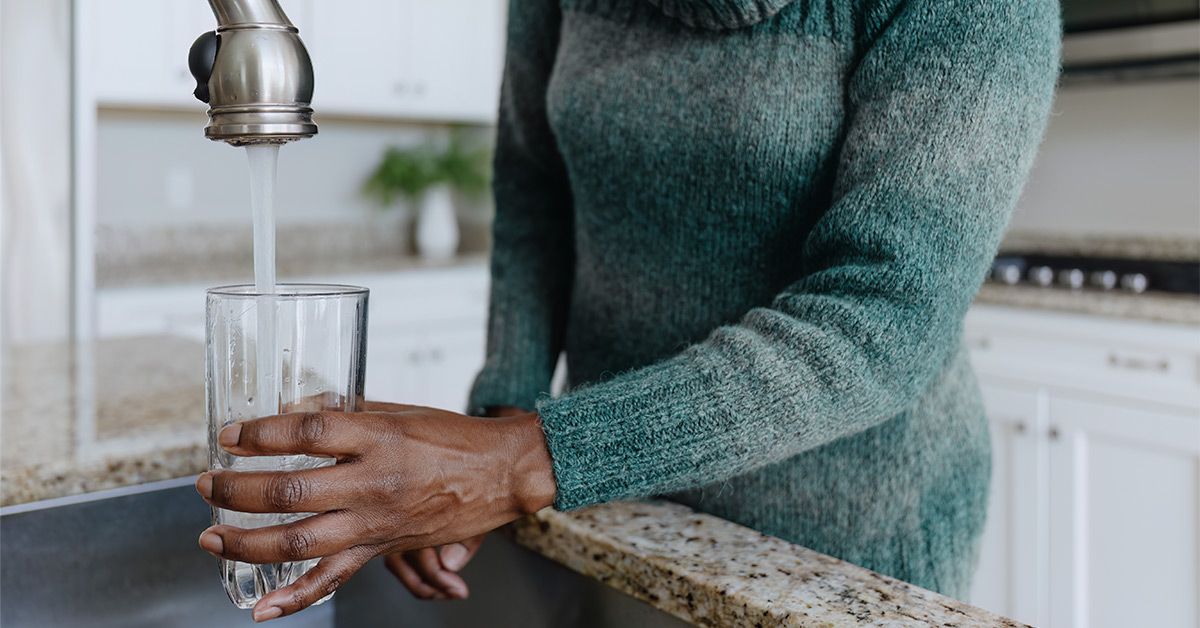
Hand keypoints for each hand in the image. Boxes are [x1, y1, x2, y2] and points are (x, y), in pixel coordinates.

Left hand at [195, 404, 555, 621]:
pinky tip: (262, 608)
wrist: (503, 472)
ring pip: (299, 541)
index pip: (307, 433)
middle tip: (208, 484)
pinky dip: (295, 598)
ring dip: (246, 542)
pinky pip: (333, 579)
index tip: (230, 435)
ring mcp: (376, 520)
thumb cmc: (455, 438)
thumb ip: (347, 415)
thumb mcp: (399, 411)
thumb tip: (296, 411)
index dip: (261, 435)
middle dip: (237, 491)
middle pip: (291, 492)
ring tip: (212, 536)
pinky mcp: (382, 547)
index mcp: (379, 437)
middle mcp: (374, 482)